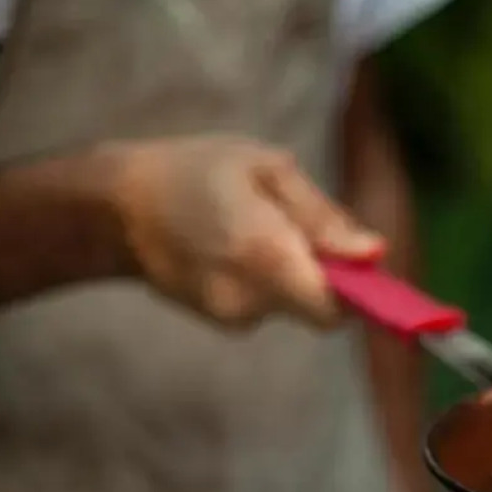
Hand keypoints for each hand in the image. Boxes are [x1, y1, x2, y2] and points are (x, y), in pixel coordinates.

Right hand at [111, 135, 381, 328]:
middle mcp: (250, 299)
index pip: (336, 308)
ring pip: (295, 305)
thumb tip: (375, 254)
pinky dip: (268, 282)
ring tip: (258, 229)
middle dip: (327, 277)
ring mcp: (231, 317)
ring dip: (294, 275)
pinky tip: (236, 248)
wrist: (117, 207)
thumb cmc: (198, 171)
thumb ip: (323, 217)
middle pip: (321, 310)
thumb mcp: (267, 169)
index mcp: (266, 255)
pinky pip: (269, 306)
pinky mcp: (221, 322)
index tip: (358, 266)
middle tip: (300, 229)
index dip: (359, 293)